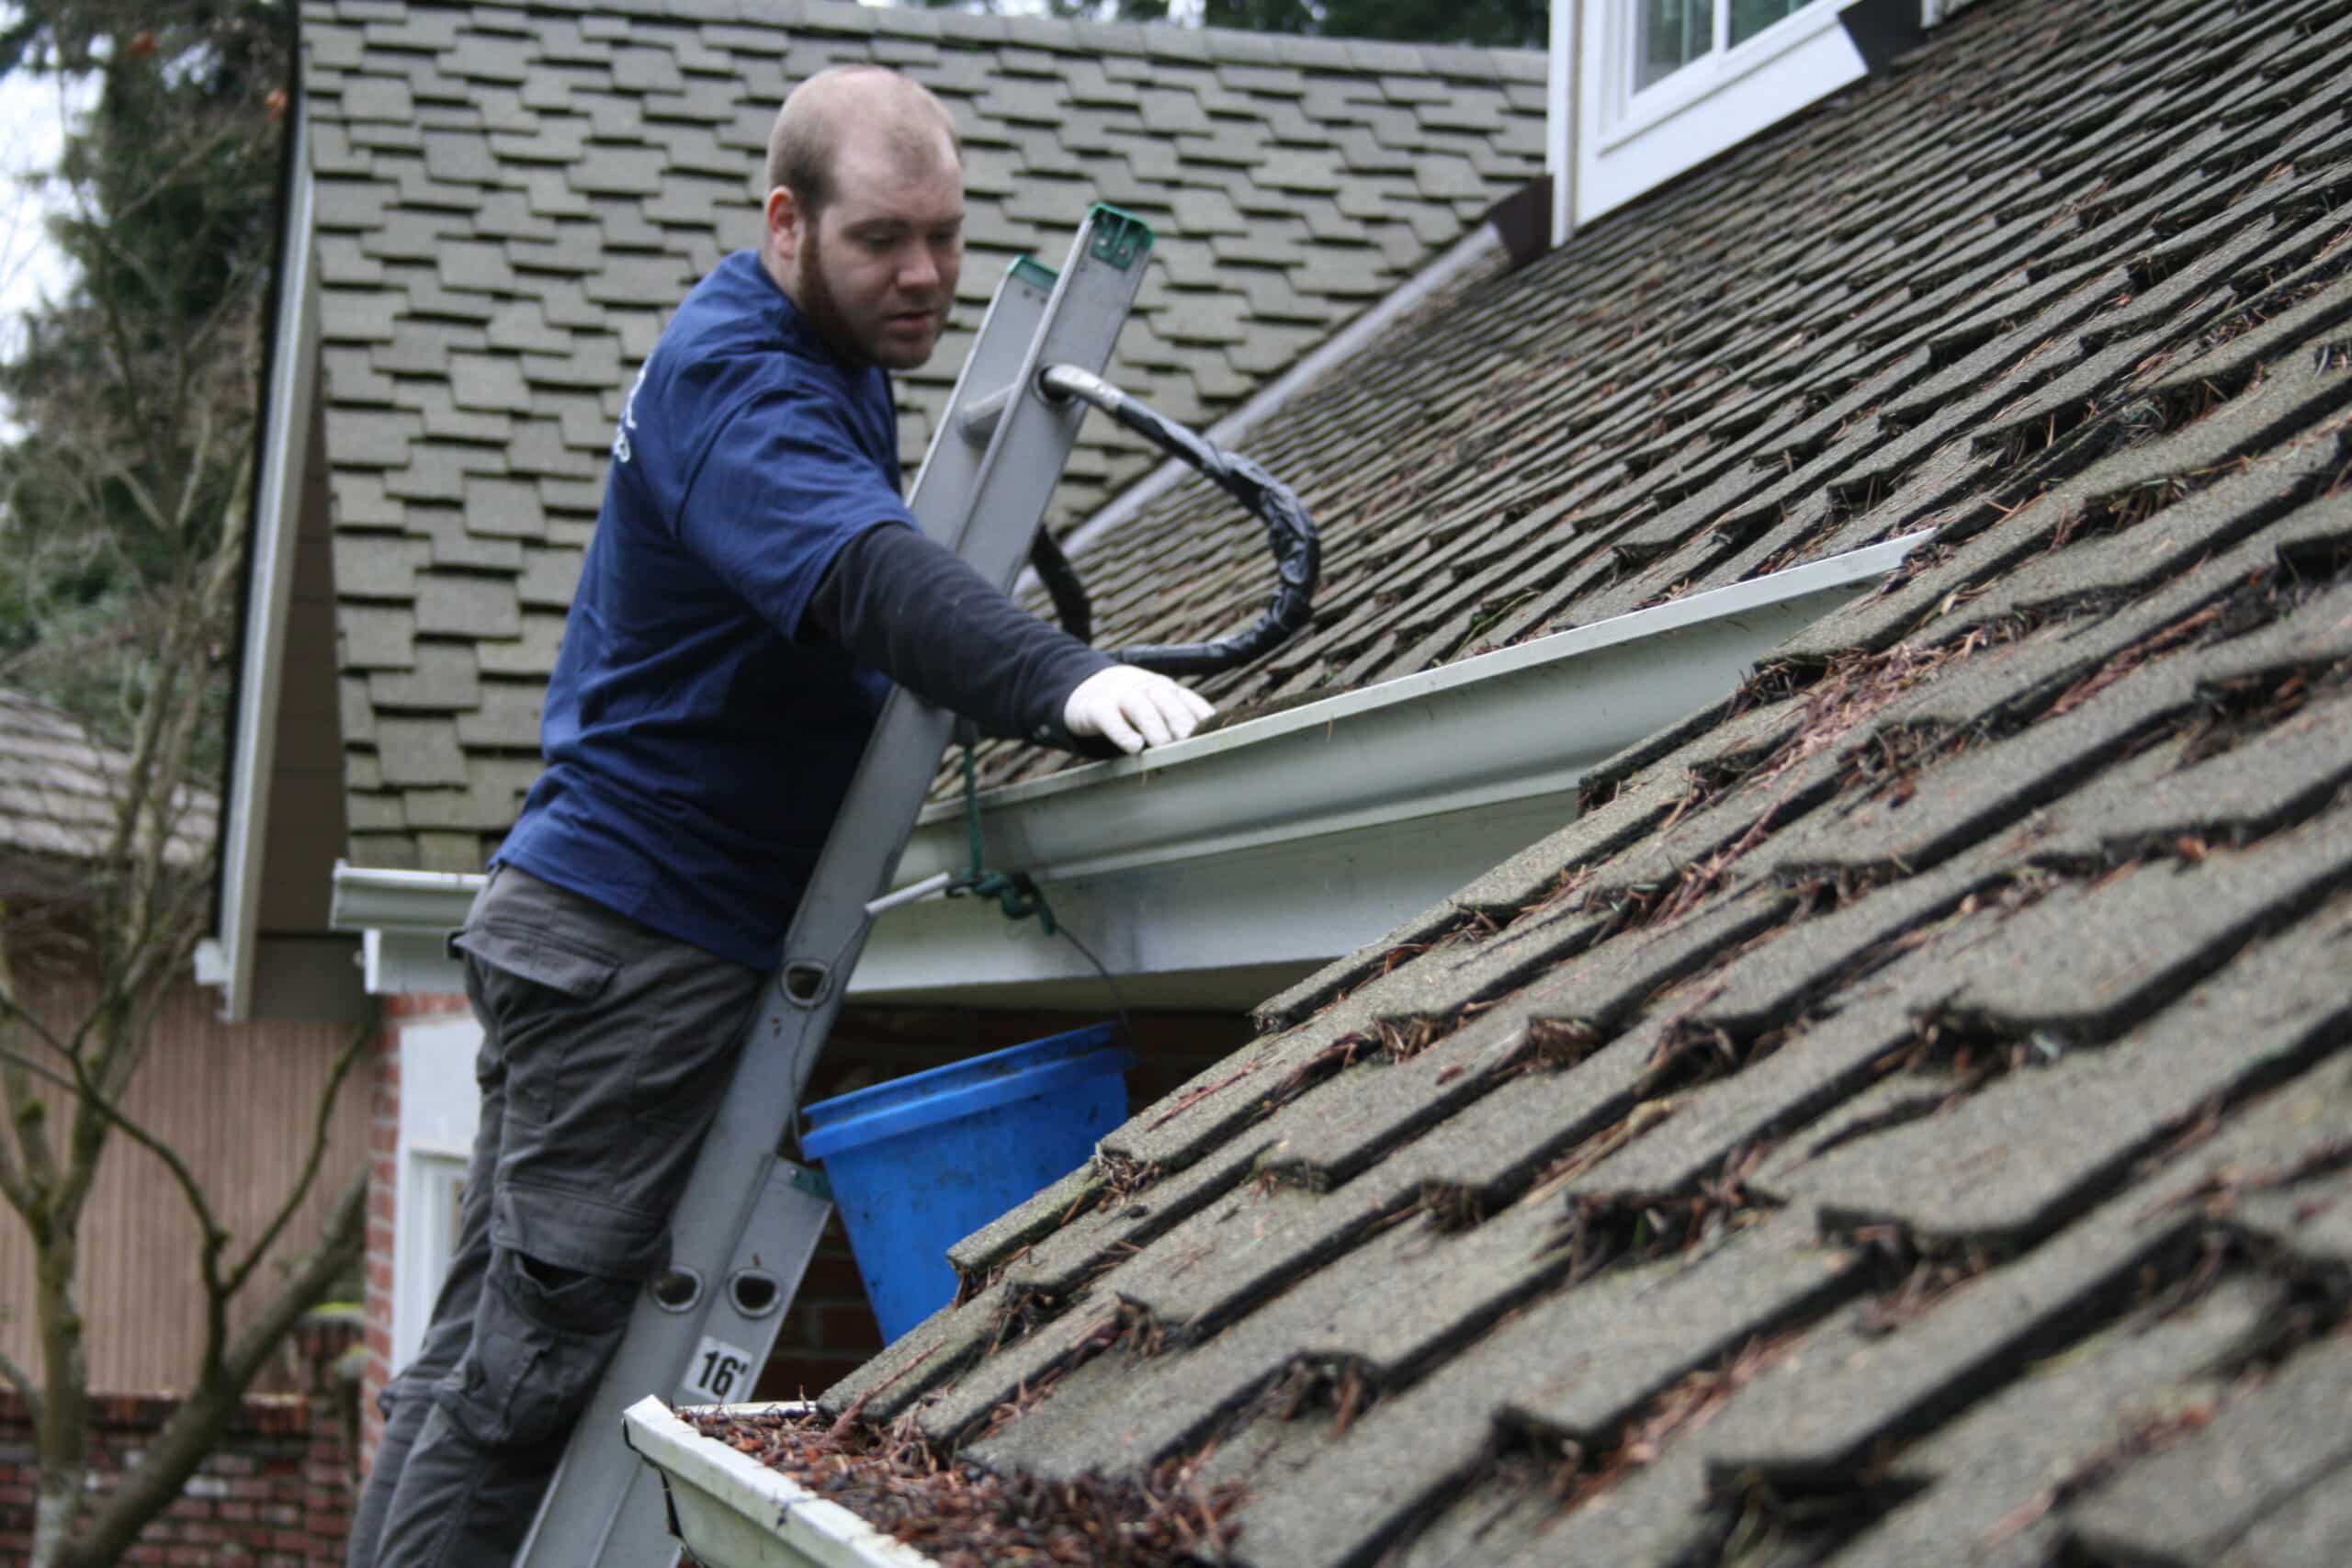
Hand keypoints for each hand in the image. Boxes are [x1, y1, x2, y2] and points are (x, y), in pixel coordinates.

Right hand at [1063, 665, 1214, 753]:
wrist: (1089, 688)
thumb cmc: (1134, 707)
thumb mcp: (1158, 707)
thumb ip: (1181, 721)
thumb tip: (1212, 747)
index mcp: (1168, 691)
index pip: (1191, 702)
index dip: (1203, 720)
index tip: (1215, 739)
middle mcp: (1147, 690)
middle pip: (1169, 702)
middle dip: (1181, 722)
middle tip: (1191, 744)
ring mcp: (1121, 696)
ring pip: (1142, 707)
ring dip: (1155, 727)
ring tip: (1163, 746)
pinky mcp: (1096, 708)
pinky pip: (1110, 718)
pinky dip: (1122, 732)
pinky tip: (1133, 747)